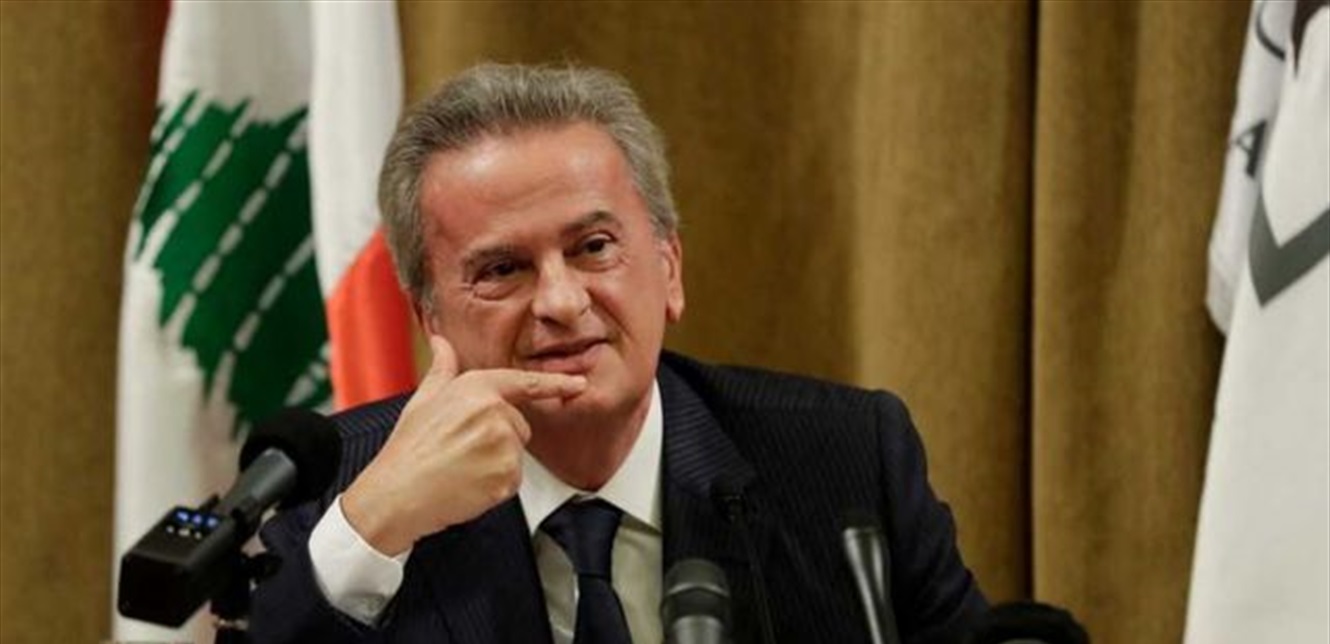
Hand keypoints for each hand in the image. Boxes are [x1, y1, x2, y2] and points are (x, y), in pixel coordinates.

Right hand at [340, 335, 586, 554]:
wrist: (396, 494)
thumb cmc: (408, 449)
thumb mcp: (423, 400)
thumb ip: (442, 369)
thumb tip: (442, 343)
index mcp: (477, 389)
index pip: (525, 383)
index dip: (555, 383)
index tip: (578, 384)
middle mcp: (495, 412)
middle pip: (519, 425)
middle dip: (498, 437)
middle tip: (460, 449)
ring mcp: (503, 445)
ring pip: (516, 453)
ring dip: (496, 462)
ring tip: (460, 466)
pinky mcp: (506, 476)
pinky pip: (512, 479)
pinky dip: (494, 485)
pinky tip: (467, 484)